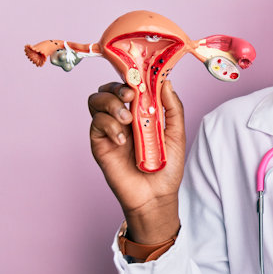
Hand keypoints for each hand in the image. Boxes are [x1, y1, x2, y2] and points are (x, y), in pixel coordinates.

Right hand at [88, 80, 184, 242]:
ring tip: (127, 120)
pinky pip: (96, 124)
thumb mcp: (177, 133)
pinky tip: (122, 140)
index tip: (140, 79)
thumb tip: (166, 81)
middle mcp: (122, 117)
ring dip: (111, 104)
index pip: (129, 85)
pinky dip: (109, 126)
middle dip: (117, 87)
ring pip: (96, 101)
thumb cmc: (167, 167)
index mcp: (140, 112)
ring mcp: (109, 129)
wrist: (156, 196)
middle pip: (107, 89)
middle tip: (131, 97)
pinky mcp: (100, 143)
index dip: (131, 77)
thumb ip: (172, 108)